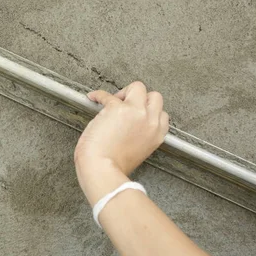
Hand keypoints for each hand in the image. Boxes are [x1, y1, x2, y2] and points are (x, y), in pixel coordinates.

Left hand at [74, 81, 169, 204]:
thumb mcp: (138, 151)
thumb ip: (140, 136)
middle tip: (125, 105)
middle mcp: (150, 121)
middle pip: (155, 96)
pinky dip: (99, 95)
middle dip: (140, 98)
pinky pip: (107, 94)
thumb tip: (129, 125)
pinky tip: (93, 98)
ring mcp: (136, 112)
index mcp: (157, 134)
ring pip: (138, 87)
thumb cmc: (114, 166)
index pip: (161, 114)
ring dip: (125, 92)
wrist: (103, 169)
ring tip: (112, 101)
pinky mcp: (117, 108)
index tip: (135, 114)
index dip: (147, 111)